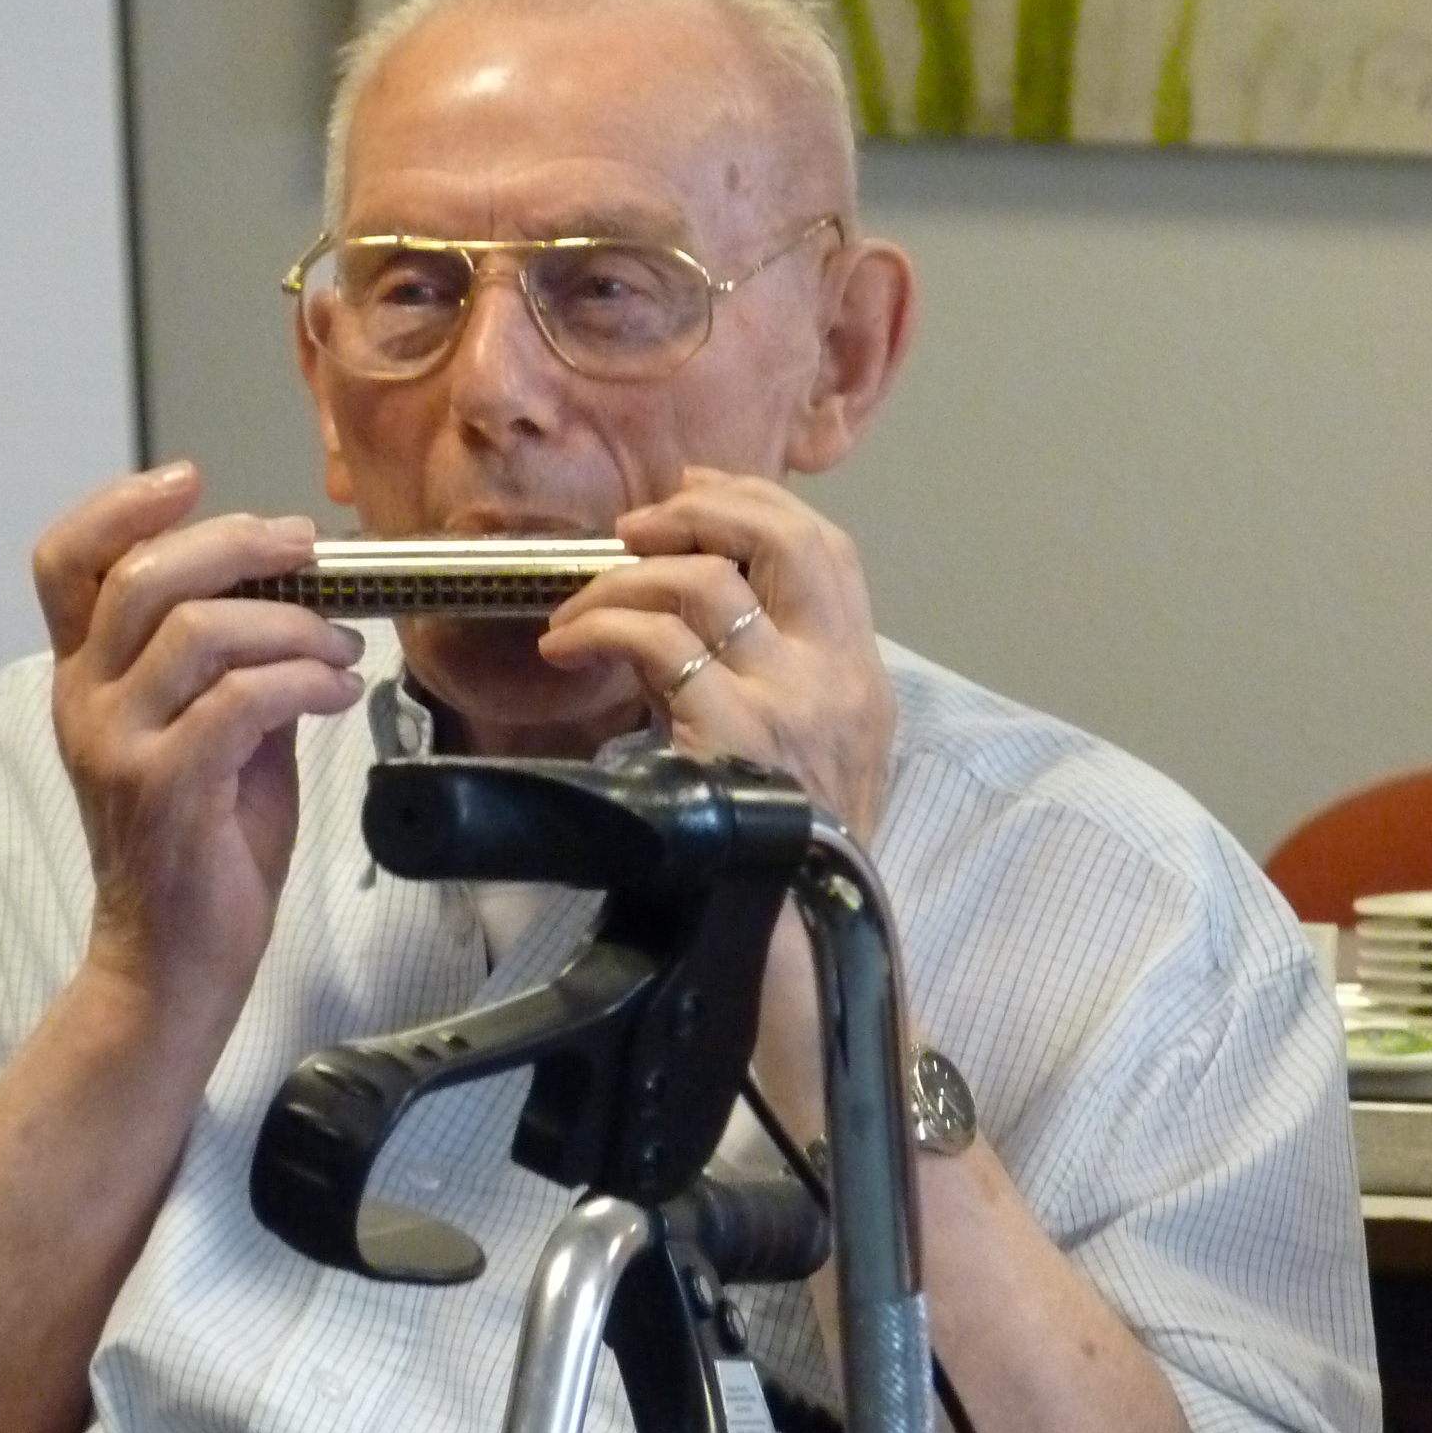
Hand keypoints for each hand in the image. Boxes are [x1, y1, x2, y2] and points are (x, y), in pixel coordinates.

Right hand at [33, 463, 365, 1039]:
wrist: (174, 960)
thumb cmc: (203, 842)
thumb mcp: (216, 729)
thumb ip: (235, 660)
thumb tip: (298, 596)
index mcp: (86, 675)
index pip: (63, 562)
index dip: (118, 505)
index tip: (188, 482)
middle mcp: (85, 700)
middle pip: (141, 577)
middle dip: (236, 545)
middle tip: (306, 550)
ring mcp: (118, 746)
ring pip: (196, 632)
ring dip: (290, 625)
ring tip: (338, 650)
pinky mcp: (164, 791)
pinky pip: (237, 702)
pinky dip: (302, 681)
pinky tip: (337, 691)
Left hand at [537, 467, 893, 844]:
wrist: (802, 942)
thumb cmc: (788, 857)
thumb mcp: (812, 757)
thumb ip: (775, 681)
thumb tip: (691, 609)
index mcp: (862, 678)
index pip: (831, 551)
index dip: (759, 502)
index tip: (696, 490)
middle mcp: (838, 678)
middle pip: (786, 541)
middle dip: (703, 510)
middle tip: (634, 526)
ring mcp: (789, 703)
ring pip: (705, 584)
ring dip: (624, 580)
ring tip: (578, 610)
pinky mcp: (733, 734)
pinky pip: (658, 643)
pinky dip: (601, 627)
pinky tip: (569, 647)